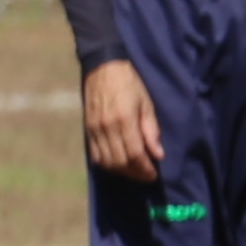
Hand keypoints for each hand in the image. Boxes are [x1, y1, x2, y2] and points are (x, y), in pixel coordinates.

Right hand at [73, 59, 160, 180]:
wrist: (103, 69)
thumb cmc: (130, 84)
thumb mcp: (147, 104)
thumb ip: (151, 130)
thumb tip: (158, 155)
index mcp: (124, 120)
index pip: (134, 154)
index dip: (144, 168)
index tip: (154, 175)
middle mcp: (106, 127)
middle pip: (119, 161)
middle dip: (135, 173)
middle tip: (147, 177)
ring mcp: (94, 129)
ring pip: (106, 161)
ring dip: (121, 171)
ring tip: (135, 172)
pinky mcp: (87, 129)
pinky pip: (95, 154)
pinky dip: (107, 164)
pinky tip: (119, 164)